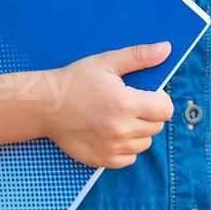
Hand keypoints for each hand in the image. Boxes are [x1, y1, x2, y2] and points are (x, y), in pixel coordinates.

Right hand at [40, 42, 174, 167]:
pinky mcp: (101, 160)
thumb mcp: (107, 62)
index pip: (165, 109)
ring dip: (139, 131)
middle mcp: (121, 129)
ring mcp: (111, 148)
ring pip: (144, 143)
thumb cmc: (75, 80)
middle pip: (157, 127)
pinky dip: (126, 148)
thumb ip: (140, 56)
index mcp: (126, 104)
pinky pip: (129, 159)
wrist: (44, 105)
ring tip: (119, 117)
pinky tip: (112, 133)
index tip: (148, 94)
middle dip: (150, 114)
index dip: (160, 99)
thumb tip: (166, 49)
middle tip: (131, 104)